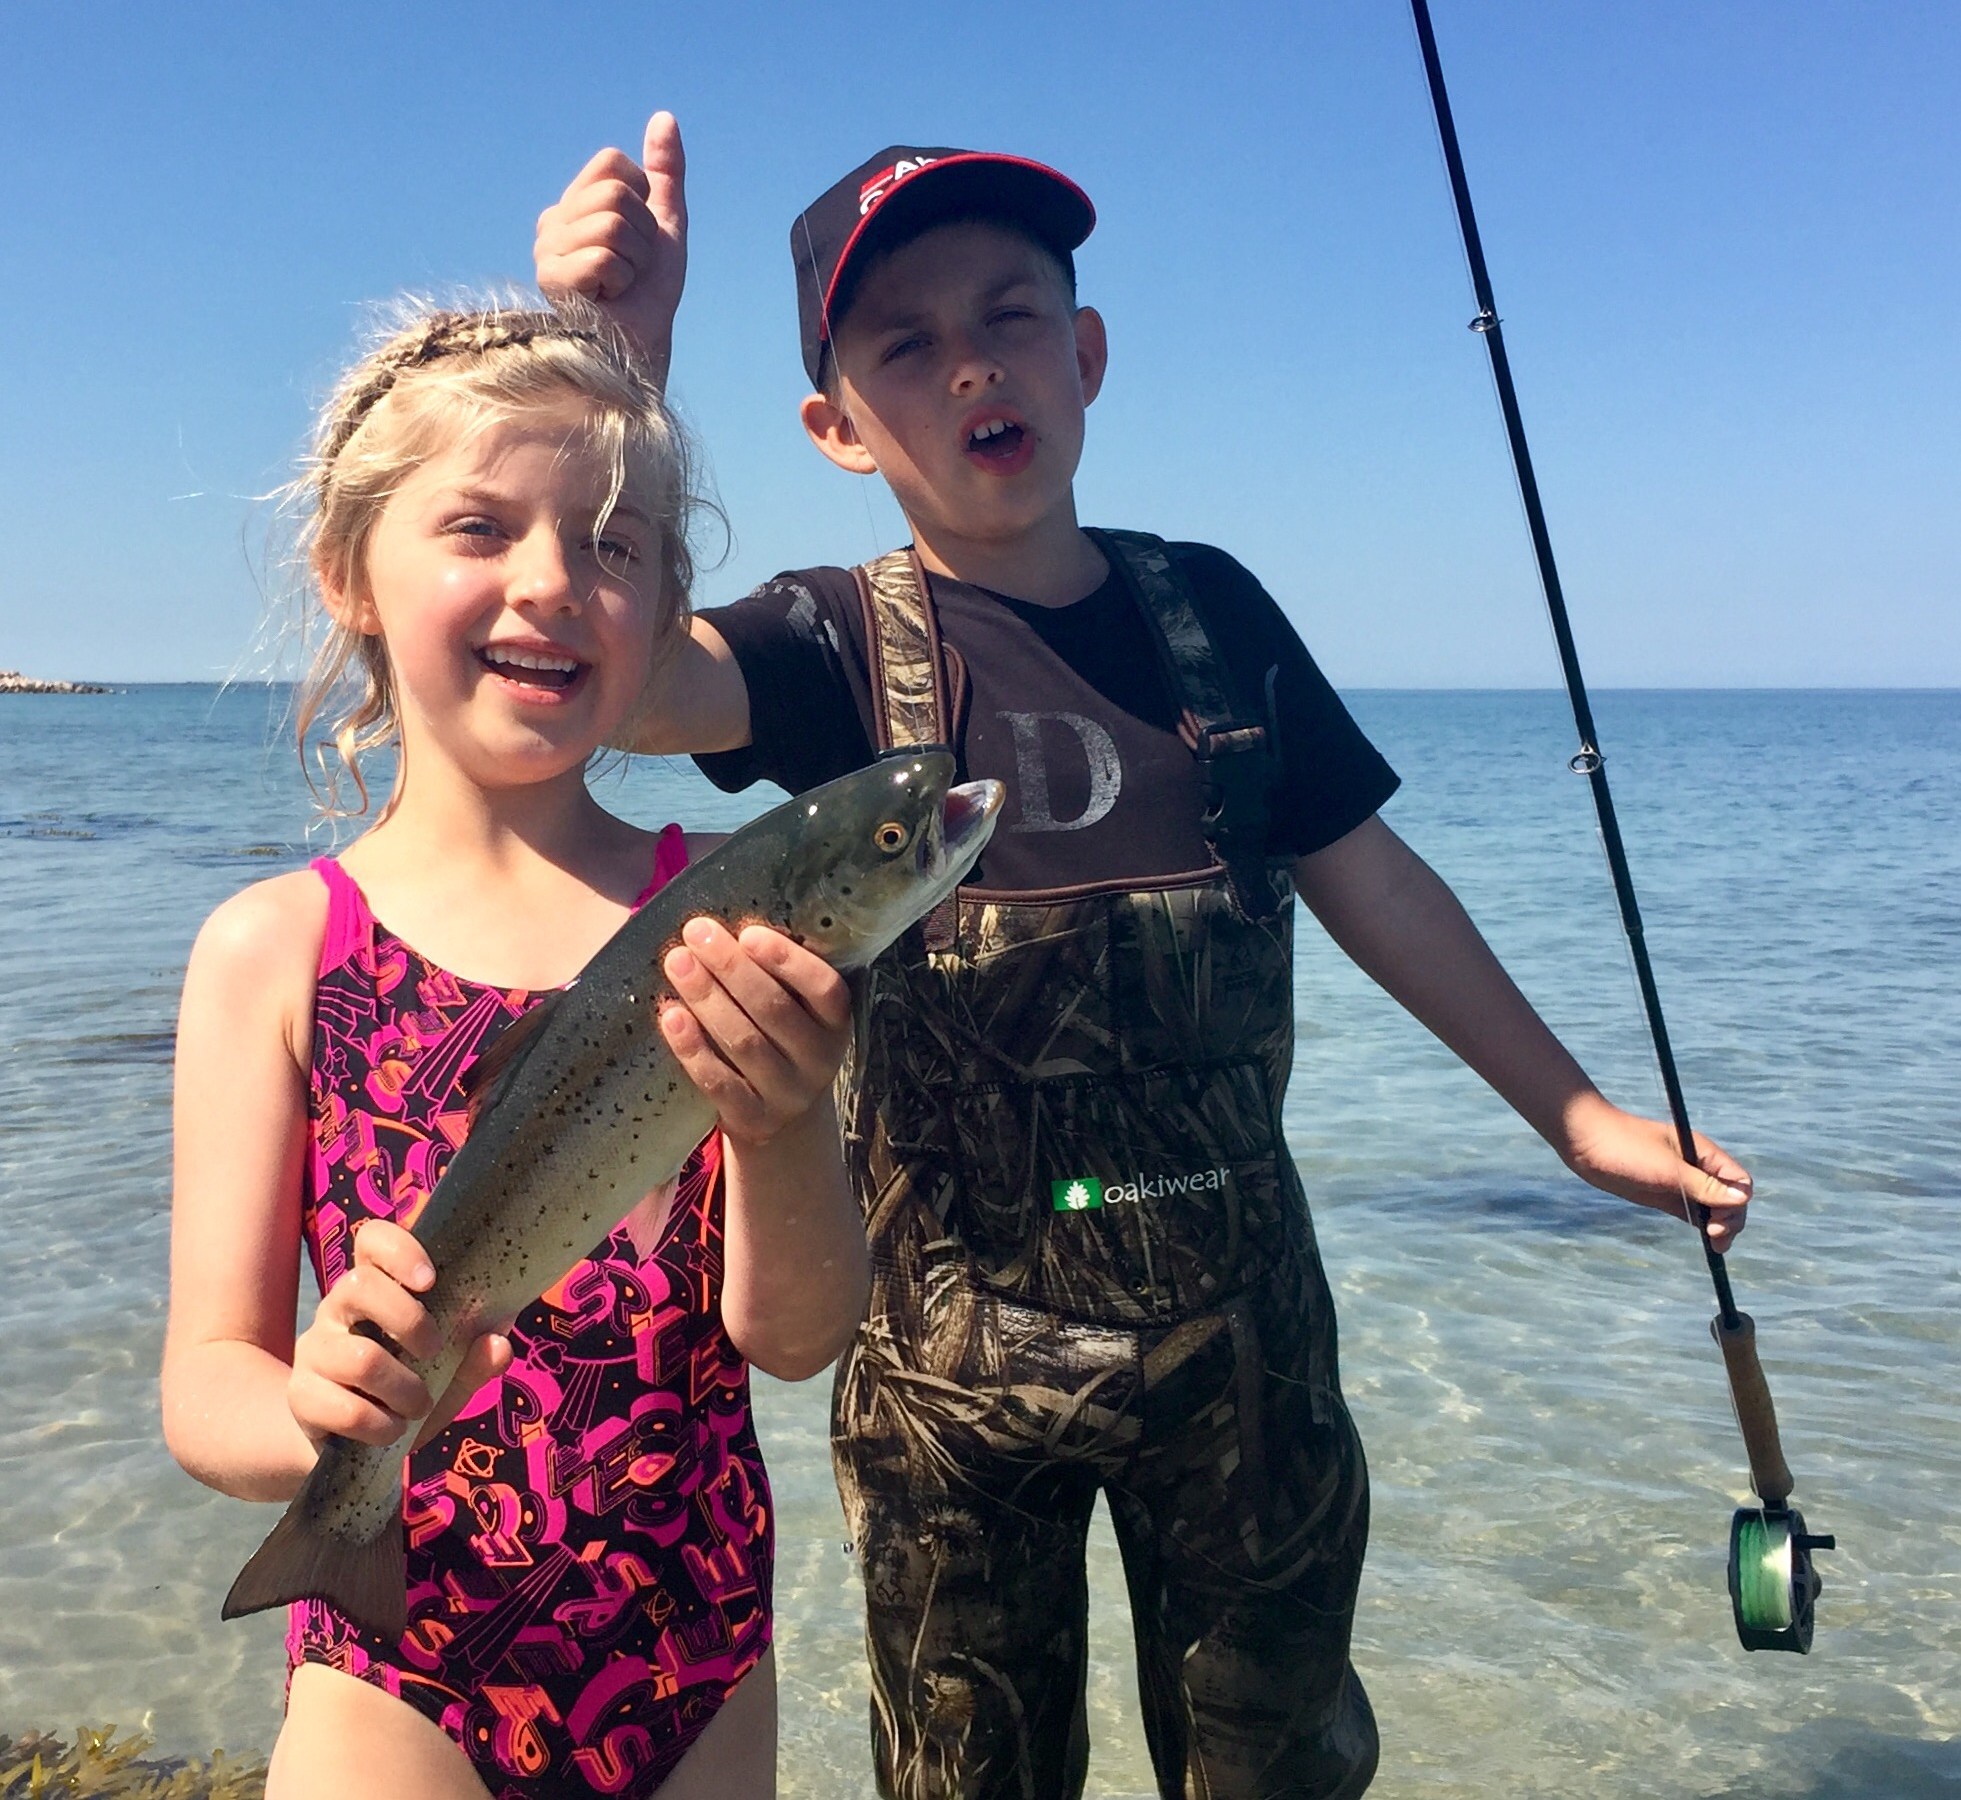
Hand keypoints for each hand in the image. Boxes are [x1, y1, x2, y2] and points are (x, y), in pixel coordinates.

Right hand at [288, 1219, 510, 1449]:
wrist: (352, 1445)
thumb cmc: (408, 1391)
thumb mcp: (452, 1376)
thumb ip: (477, 1359)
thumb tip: (498, 1344)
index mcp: (377, 1287)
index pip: (372, 1240)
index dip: (400, 1251)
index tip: (430, 1281)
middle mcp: (337, 1309)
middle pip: (359, 1286)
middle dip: (410, 1322)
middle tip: (433, 1352)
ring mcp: (314, 1350)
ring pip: (359, 1357)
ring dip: (404, 1389)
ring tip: (418, 1405)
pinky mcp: (300, 1395)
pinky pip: (344, 1408)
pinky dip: (381, 1425)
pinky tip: (390, 1430)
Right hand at [535, 111, 686, 379]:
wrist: (644, 347)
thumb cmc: (650, 294)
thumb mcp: (665, 225)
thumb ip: (665, 173)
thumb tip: (664, 118)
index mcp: (573, 205)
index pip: (612, 163)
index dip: (643, 199)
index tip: (638, 238)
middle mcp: (552, 223)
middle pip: (616, 193)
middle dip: (643, 236)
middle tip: (631, 270)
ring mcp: (546, 251)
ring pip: (613, 223)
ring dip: (635, 261)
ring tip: (620, 287)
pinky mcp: (551, 280)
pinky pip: (604, 256)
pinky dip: (622, 281)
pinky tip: (608, 299)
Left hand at [658, 918, 852, 1143]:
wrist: (785, 1119)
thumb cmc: (781, 1041)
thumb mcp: (798, 1011)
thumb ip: (776, 976)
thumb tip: (724, 927)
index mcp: (835, 1023)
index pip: (823, 989)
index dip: (788, 961)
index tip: (748, 933)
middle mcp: (819, 1060)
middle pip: (774, 1010)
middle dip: (731, 968)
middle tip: (697, 933)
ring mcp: (788, 1094)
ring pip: (744, 1042)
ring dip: (707, 998)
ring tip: (677, 963)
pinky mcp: (754, 1119)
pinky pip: (719, 1082)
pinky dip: (692, 1047)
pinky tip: (670, 1016)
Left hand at [1559, 1093, 1751, 1249]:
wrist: (1584, 1141)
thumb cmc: (1625, 1147)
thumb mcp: (1666, 1169)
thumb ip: (1703, 1186)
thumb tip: (1743, 1198)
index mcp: (1703, 1152)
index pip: (1739, 1181)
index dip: (1738, 1204)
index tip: (1719, 1221)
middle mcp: (1697, 1167)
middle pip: (1730, 1197)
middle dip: (1730, 1218)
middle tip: (1714, 1237)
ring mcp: (1681, 1181)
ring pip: (1713, 1207)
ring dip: (1719, 1225)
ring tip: (1714, 1245)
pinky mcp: (1665, 1194)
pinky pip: (1693, 1211)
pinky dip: (1702, 1224)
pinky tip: (1705, 1240)